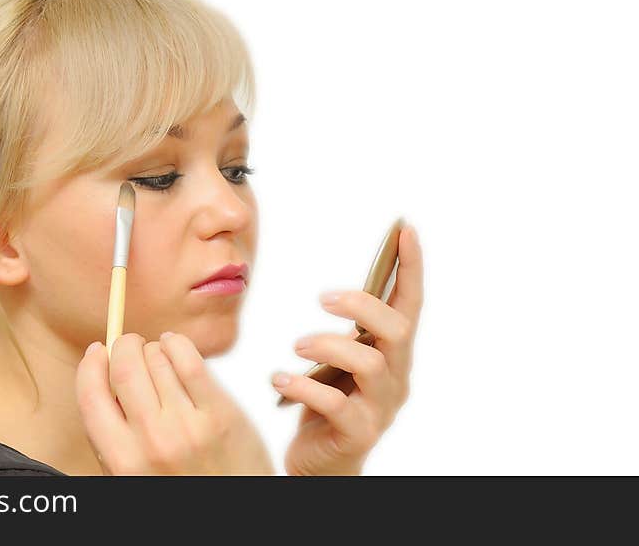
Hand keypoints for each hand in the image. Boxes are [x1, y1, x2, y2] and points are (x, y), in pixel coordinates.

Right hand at [76, 331, 273, 474]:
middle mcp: (152, 442)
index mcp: (122, 461)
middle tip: (128, 345)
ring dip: (152, 348)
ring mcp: (188, 426)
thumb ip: (112, 435)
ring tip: (156, 355)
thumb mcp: (131, 475)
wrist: (230, 516)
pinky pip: (190, 360)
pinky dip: (177, 344)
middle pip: (124, 367)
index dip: (90, 364)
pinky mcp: (220, 414)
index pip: (90, 395)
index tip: (96, 351)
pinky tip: (174, 346)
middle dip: (123, 346)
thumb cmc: (180, 487)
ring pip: (156, 359)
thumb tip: (101, 374)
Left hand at [273, 223, 423, 474]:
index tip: (406, 228)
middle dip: (362, 306)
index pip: (410, 304)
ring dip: (329, 345)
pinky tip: (280, 379)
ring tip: (296, 346)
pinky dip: (304, 387)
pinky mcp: (358, 434)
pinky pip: (336, 404)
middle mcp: (396, 378)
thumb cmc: (328, 403)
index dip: (411, 267)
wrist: (322, 464)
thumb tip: (336, 293)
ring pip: (369, 364)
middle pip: (397, 330)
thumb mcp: (337, 361)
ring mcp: (380, 408)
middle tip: (324, 298)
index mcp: (392, 355)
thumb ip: (346, 333)